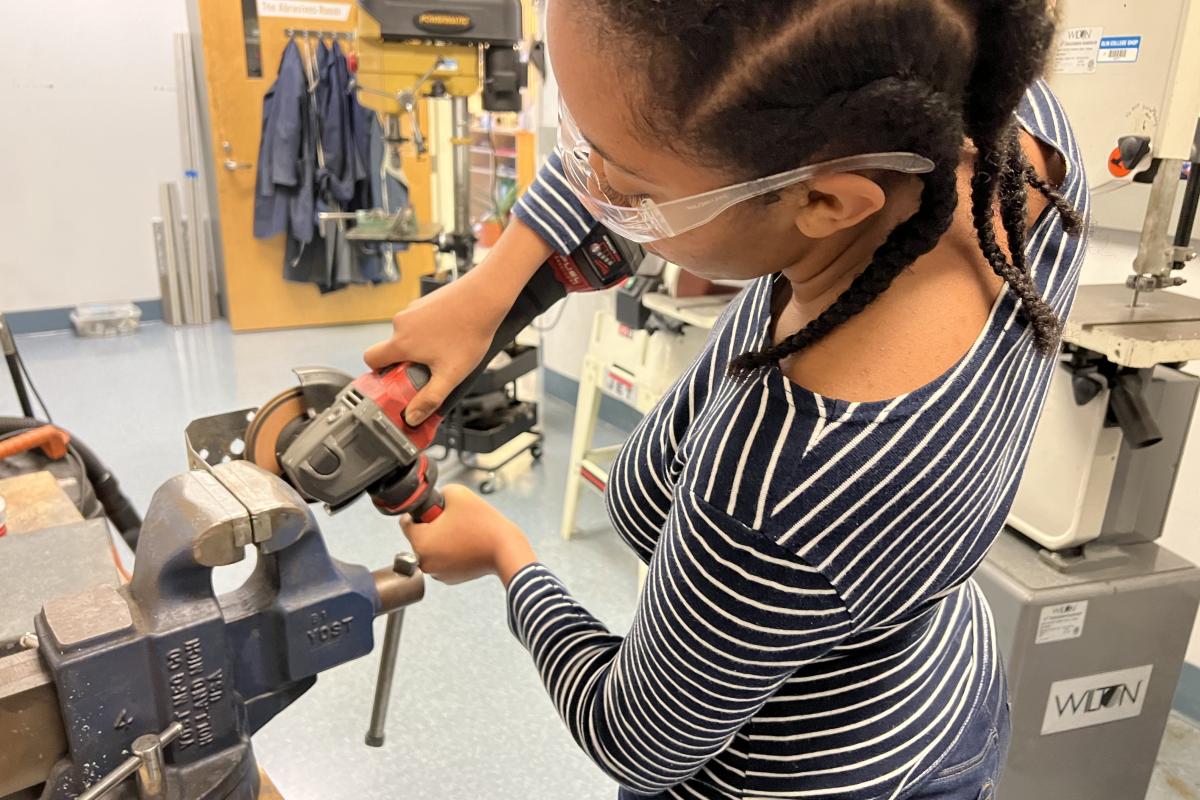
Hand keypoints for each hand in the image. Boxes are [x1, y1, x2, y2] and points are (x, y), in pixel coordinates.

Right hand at [364, 274, 503, 424]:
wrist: (484, 297)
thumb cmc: (468, 334)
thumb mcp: (450, 375)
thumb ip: (430, 398)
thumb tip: (412, 418)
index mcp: (401, 343)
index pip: (370, 359)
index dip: (378, 373)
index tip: (395, 380)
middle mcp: (401, 323)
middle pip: (392, 348)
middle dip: (407, 361)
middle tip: (430, 369)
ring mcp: (412, 309)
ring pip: (408, 334)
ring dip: (421, 345)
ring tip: (447, 349)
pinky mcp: (425, 301)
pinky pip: (420, 321)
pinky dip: (431, 329)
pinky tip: (451, 333)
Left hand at [402, 485, 536, 585]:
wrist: (505, 549)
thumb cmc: (482, 524)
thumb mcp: (457, 493)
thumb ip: (439, 491)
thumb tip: (436, 498)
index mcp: (420, 542)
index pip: (405, 522)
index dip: (419, 511)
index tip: (436, 510)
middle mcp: (424, 562)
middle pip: (419, 536)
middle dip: (432, 526)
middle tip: (454, 520)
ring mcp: (437, 573)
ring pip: (432, 548)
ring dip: (442, 539)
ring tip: (463, 532)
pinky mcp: (450, 578)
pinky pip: (443, 559)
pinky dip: (451, 552)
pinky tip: (467, 544)